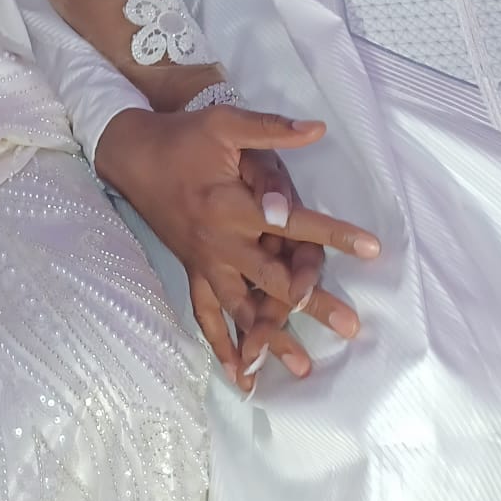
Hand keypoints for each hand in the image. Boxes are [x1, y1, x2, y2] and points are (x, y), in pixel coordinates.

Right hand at [96, 106, 378, 390]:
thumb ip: (270, 130)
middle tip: (349, 325)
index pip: (293, 224)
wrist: (130, 155)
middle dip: (312, 304)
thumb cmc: (181, 138)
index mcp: (231, 207)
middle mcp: (219, 243)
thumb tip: (318, 129)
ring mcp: (205, 263)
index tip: (370, 249)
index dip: (333, 235)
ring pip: (243, 309)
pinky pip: (207, 315)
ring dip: (272, 338)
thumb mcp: (223, 123)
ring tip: (303, 367)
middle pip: (273, 280)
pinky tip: (242, 376)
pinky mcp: (193, 272)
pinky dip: (222, 347)